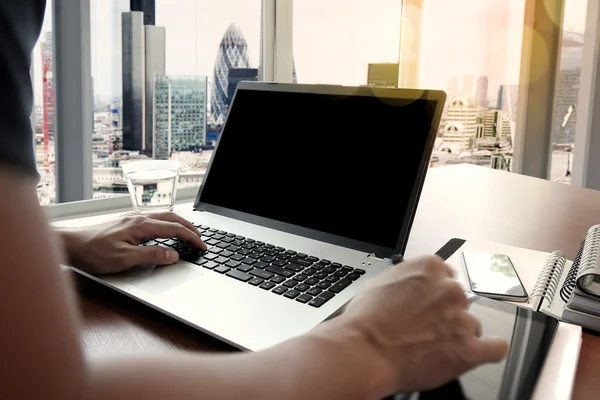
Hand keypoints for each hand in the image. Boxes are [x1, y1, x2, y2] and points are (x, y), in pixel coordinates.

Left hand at [59, 212, 206, 273]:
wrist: (71, 244)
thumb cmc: (94, 252)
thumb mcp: (124, 259)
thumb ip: (151, 255)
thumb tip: (173, 255)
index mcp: (141, 225)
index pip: (174, 229)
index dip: (191, 238)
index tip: (202, 246)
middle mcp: (138, 218)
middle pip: (172, 218)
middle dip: (189, 227)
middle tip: (201, 238)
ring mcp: (132, 218)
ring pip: (163, 217)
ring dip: (179, 224)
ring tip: (188, 232)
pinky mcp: (126, 222)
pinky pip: (154, 219)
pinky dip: (167, 223)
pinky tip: (165, 229)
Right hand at [325, 255, 508, 394]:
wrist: (364, 351)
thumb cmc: (366, 321)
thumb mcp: (379, 283)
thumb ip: (405, 279)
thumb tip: (410, 285)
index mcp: (430, 268)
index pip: (446, 276)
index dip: (435, 293)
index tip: (429, 303)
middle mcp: (450, 289)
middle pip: (460, 300)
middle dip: (446, 313)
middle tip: (425, 327)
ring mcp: (462, 319)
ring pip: (472, 325)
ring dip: (458, 334)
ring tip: (434, 346)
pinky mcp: (469, 349)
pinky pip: (495, 348)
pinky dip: (489, 350)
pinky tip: (480, 351)